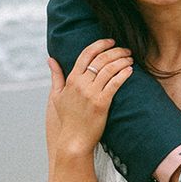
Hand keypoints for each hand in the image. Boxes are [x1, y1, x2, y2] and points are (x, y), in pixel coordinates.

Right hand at [46, 39, 132, 155]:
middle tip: (125, 49)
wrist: (74, 139)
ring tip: (130, 58)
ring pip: (109, 69)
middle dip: (115, 50)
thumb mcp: (56, 95)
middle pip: (101, 59)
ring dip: (122, 60)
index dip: (100, 44)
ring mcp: (91, 93)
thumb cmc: (67, 118)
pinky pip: (115, 84)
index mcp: (71, 79)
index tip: (111, 41)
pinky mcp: (102, 103)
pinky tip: (130, 70)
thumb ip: (56, 75)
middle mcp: (81, 84)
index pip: (86, 54)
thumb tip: (50, 59)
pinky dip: (124, 74)